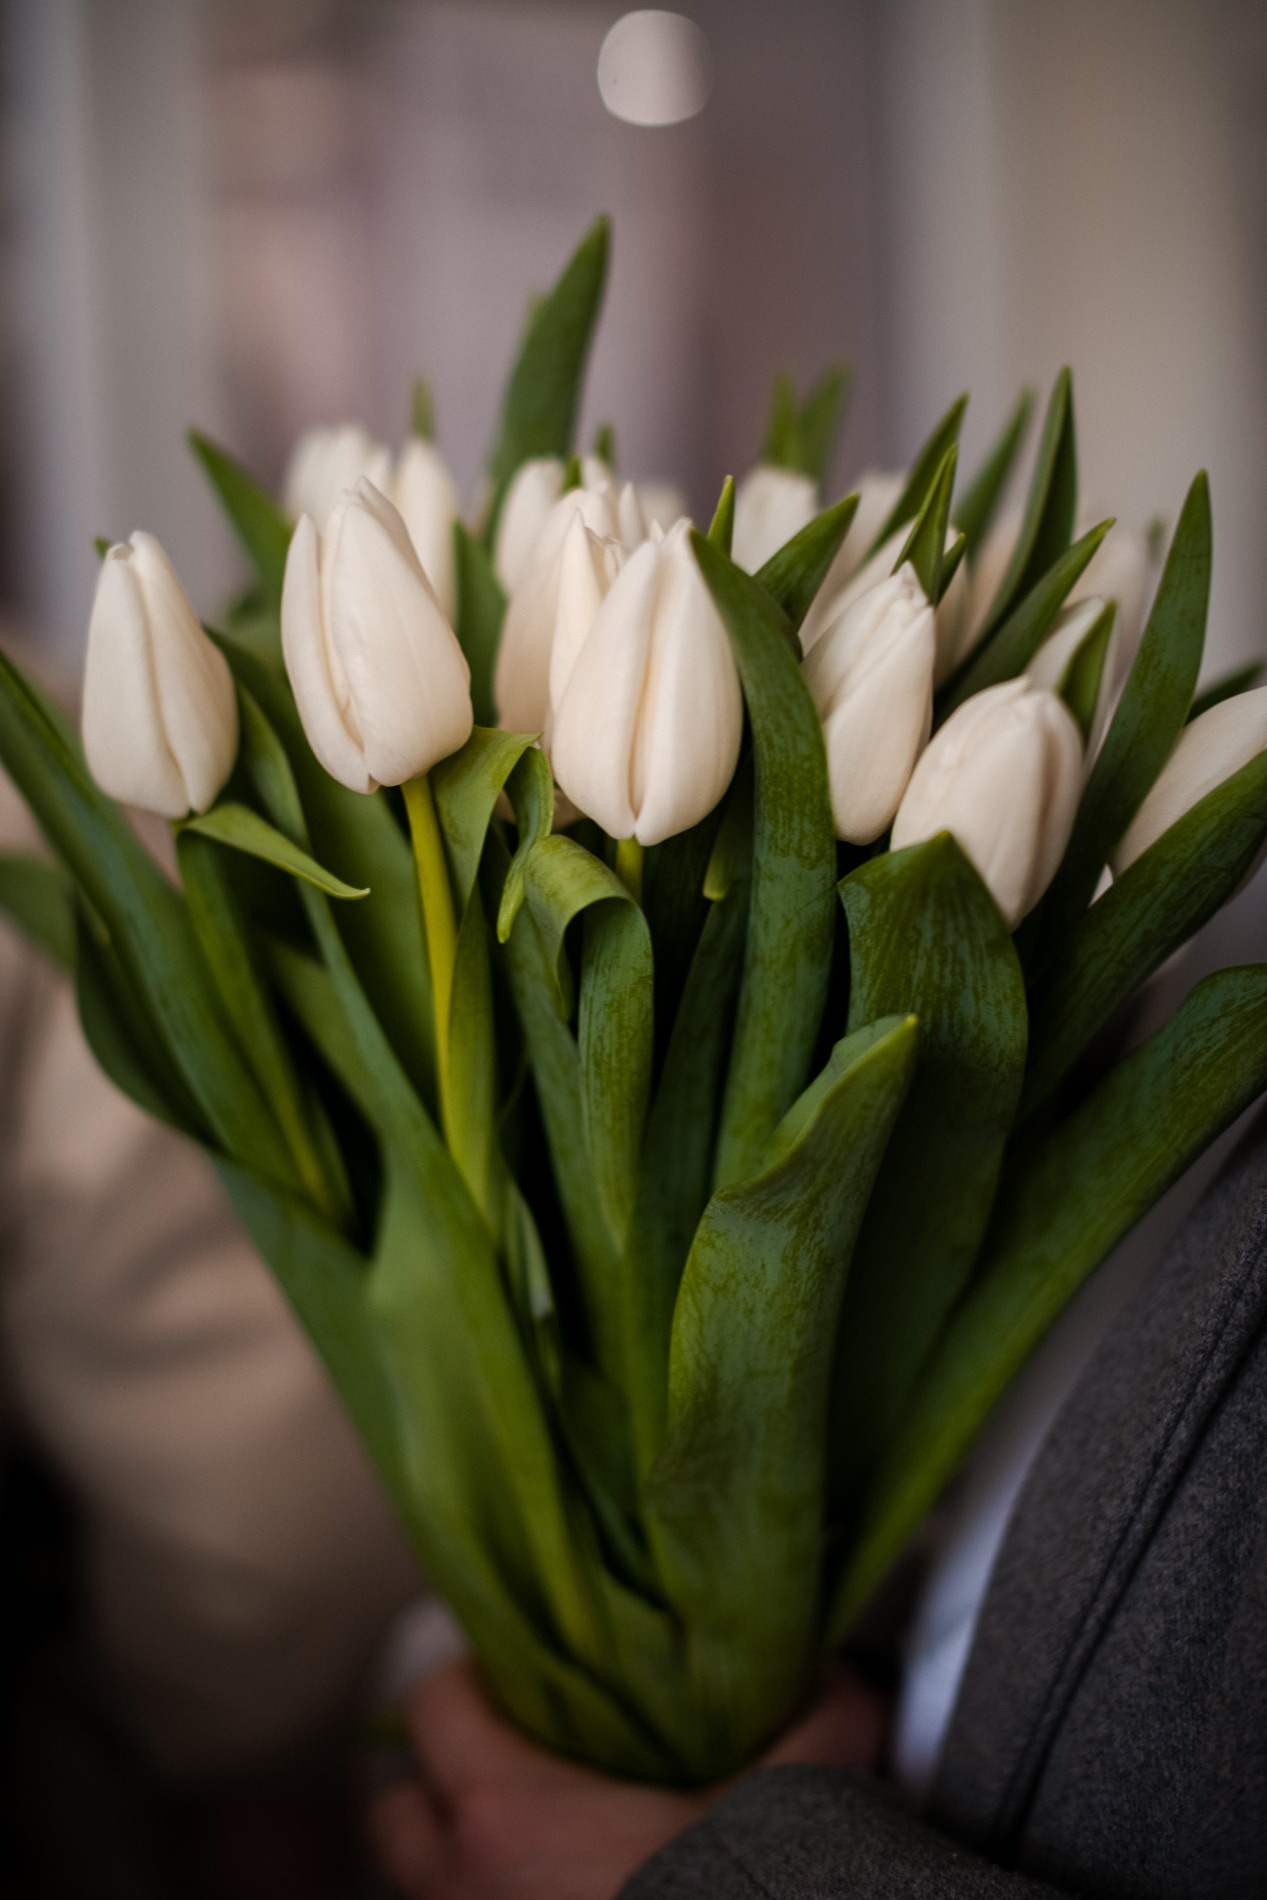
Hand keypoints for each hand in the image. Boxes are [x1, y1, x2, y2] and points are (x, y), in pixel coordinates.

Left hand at [369, 1658, 888, 1899]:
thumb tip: (847, 1678)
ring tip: (538, 1845)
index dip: (470, 1675)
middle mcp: (459, 1892)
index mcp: (504, 1816)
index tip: (516, 1669)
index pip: (430, 1703)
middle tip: (518, 1759)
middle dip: (445, 1779)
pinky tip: (564, 1899)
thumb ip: (819, 1724)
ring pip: (425, 1886)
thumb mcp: (782, 1807)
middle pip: (399, 1805)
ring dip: (463, 1860)